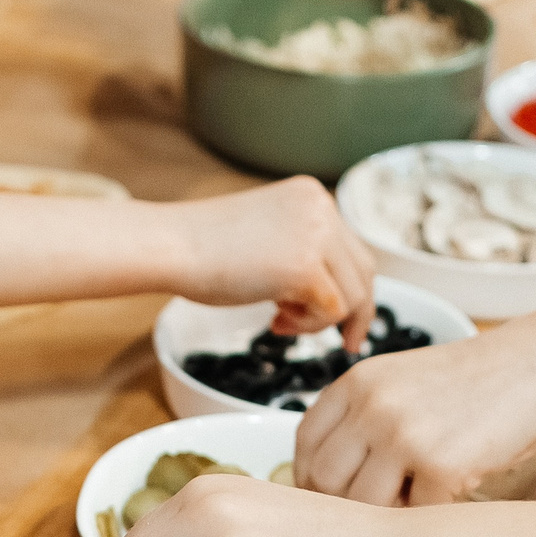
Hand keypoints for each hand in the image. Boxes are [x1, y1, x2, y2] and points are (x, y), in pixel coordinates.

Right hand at [168, 178, 376, 347]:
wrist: (171, 245)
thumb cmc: (204, 248)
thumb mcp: (267, 235)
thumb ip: (302, 249)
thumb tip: (331, 290)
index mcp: (312, 197)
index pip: (353, 248)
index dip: (351, 287)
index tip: (341, 318)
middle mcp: (321, 209)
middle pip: (364, 271)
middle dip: (353, 311)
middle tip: (340, 340)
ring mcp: (316, 236)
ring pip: (353, 295)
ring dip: (320, 321)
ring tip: (282, 320)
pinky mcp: (305, 267)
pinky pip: (332, 311)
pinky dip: (308, 326)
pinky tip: (276, 321)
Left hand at [296, 325, 535, 504]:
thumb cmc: (475, 381)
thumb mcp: (401, 381)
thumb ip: (361, 417)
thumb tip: (322, 483)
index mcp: (357, 382)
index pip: (305, 443)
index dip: (312, 477)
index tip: (331, 495)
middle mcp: (373, 405)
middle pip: (323, 480)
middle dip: (344, 503)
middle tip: (373, 510)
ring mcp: (405, 435)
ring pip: (362, 505)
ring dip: (386, 513)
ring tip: (415, 500)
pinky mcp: (443, 465)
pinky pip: (415, 515)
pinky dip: (431, 514)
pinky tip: (450, 494)